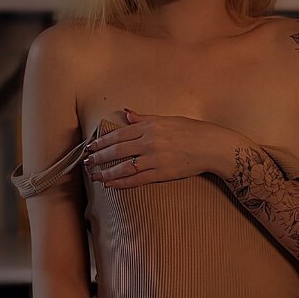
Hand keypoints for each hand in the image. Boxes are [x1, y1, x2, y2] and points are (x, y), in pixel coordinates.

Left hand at [82, 108, 224, 188]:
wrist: (211, 146)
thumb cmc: (191, 131)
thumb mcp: (167, 119)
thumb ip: (144, 118)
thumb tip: (127, 112)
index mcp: (149, 127)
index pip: (119, 134)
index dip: (102, 141)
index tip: (91, 147)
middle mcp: (149, 142)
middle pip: (117, 150)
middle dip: (99, 157)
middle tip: (87, 163)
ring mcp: (155, 158)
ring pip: (124, 167)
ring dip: (107, 173)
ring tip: (95, 176)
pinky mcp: (161, 173)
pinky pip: (136, 180)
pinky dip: (121, 183)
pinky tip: (112, 185)